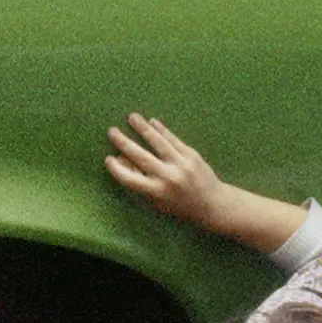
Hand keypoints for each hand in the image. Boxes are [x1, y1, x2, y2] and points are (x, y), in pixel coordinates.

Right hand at [105, 113, 234, 231]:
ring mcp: (181, 164)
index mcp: (157, 192)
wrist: (213, 204)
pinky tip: (152, 122)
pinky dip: (162, 130)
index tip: (108, 158)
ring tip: (132, 117)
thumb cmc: (181, 205)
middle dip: (124, 143)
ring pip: (159, 143)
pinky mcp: (192, 156)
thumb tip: (124, 161)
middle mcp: (168, 177)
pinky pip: (174, 140)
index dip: (117, 169)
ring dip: (143, 128)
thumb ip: (142, 183)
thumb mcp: (159, 201)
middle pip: (141, 156)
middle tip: (111, 131)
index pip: (130, 179)